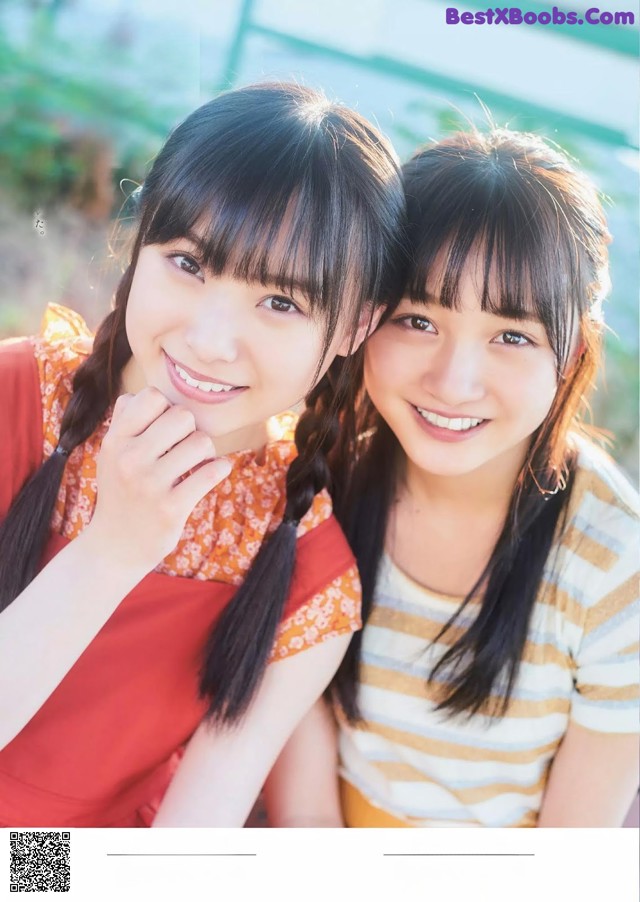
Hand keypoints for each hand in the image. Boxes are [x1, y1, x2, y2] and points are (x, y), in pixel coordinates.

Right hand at [85, 387, 230, 571]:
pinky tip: (214, 472)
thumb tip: (139, 395)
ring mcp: (151, 484)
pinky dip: (220, 469)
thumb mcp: (110, 456)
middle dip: (191, 430)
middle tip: (186, 448)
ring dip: (206, 452)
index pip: (152, 397)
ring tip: (197, 463)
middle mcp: (130, 459)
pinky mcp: (171, 508)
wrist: (115, 547)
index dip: (166, 408)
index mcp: (116, 441)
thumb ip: (123, 423)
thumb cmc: (120, 493)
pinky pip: (211, 473)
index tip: (167, 429)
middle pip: (183, 416)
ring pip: (201, 442)